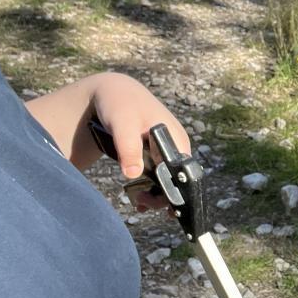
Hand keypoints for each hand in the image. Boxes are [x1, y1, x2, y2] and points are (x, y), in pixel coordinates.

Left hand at [89, 73, 188, 210]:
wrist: (113, 93)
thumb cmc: (120, 104)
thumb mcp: (122, 123)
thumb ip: (129, 147)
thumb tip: (133, 174)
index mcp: (176, 139)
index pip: (184, 173)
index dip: (175, 191)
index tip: (160, 205)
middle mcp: (176, 147)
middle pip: (178, 180)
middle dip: (162, 196)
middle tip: (141, 202)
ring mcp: (166, 151)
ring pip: (168, 180)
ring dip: (156, 194)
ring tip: (139, 201)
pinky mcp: (156, 154)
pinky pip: (159, 176)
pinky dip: (151, 188)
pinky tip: (139, 196)